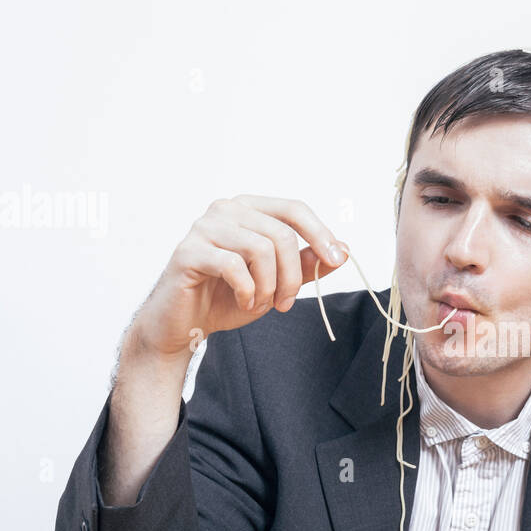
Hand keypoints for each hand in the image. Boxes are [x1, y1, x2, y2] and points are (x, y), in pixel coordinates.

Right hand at [131, 195, 347, 357]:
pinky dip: (246, 291)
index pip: (293, 208)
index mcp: (249, 209)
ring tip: (261, 303)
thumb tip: (344, 250)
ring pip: (260, 249)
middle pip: (280, 234)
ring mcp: (204, 227)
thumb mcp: (277, 281)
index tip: (336, 260)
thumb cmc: (228, 297)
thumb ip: (306, 264)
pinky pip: (233, 266)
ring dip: (268, 286)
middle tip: (285, 303)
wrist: (185, 323)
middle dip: (292, 276)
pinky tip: (242, 301)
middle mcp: (226, 209)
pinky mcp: (188, 251)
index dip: (319, 233)